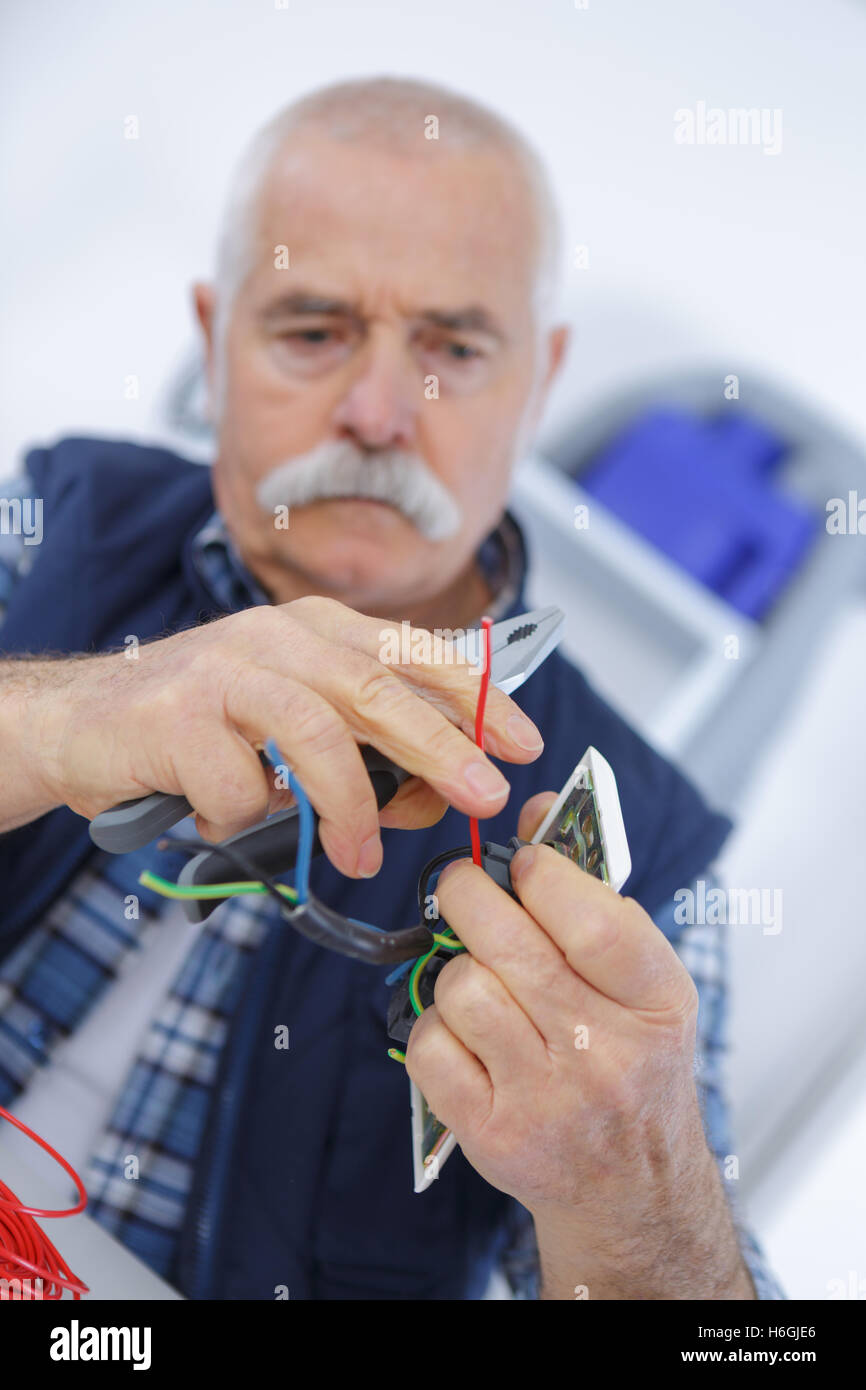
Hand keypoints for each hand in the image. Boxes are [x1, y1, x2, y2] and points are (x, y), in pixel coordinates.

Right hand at [16, 597, 543, 874]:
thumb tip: (436, 791)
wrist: (82, 722)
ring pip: (315, 733)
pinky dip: (246, 817)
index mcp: (315, 629)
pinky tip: (229, 820)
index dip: (475, 695)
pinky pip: (239, 782)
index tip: (523, 740)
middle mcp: (275, 637)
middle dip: (441, 746)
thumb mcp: (293, 717)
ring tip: (359, 853)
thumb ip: (362, 741)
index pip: (413, 652)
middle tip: (483, 794)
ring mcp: (222, 671)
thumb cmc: (201, 726)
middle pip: (377, 687)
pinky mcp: (175, 715)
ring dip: (349, 803)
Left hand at [405, 791, 754, 1299]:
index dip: (540, 872)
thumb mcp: (643, 982)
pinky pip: (430, 1046)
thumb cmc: (632, 1064)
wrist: (630, 1189)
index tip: (521, 861)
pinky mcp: (491, 1134)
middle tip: (465, 888)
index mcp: (656, 1004)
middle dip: (469, 895)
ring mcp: (547, 1100)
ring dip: (459, 971)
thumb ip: (593, 894)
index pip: (591, 918)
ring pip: (462, 989)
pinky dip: (435, 1029)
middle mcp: (607, 1054)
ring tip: (481, 979)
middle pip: (508, 944)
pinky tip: (464, 1035)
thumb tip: (535, 810)